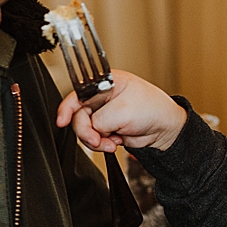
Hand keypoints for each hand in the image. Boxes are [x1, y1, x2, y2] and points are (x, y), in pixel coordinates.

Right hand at [55, 69, 187, 153]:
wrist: (165, 129)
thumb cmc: (152, 109)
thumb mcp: (122, 112)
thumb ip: (99, 120)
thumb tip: (91, 128)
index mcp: (104, 83)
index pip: (77, 94)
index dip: (66, 109)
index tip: (62, 121)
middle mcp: (101, 97)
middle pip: (78, 116)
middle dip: (88, 132)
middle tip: (99, 139)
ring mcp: (103, 113)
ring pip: (85, 130)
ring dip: (96, 140)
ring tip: (113, 141)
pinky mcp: (106, 127)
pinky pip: (93, 138)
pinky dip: (102, 144)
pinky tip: (116, 141)